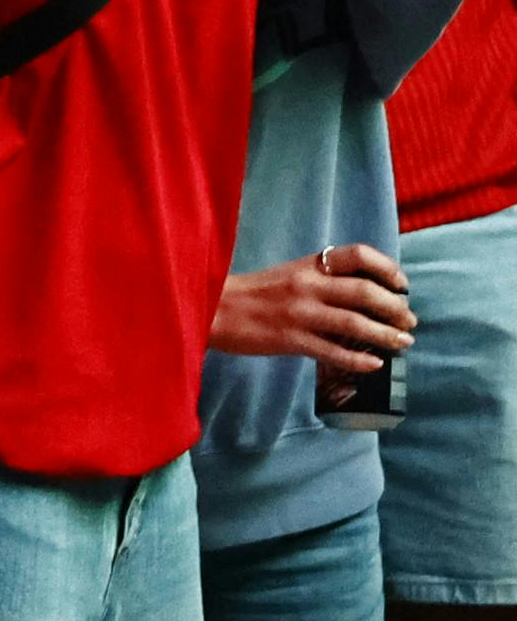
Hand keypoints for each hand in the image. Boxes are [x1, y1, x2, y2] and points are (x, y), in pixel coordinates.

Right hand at [208, 246, 413, 372]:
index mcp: (307, 265)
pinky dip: (359, 360)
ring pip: (354, 323)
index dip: (387, 268)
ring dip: (386, 335)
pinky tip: (374, 364)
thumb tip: (365, 297)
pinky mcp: (290, 339)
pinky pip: (333, 351)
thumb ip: (322, 281)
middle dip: (395, 308)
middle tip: (409, 321)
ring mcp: (299, 312)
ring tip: (403, 343)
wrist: (211, 308)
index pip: (357, 255)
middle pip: (364, 291)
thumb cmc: (252, 293)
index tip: (401, 285)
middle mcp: (307, 284)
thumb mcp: (289, 275)